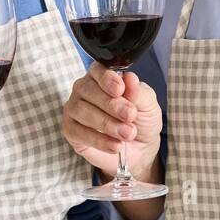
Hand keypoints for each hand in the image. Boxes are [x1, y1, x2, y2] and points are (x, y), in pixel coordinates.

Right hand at [62, 62, 160, 180]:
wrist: (140, 149)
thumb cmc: (141, 120)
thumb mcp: (148, 105)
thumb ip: (139, 92)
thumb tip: (130, 78)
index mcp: (103, 76)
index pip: (98, 70)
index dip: (107, 79)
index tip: (120, 90)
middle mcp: (84, 89)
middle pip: (88, 90)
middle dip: (111, 105)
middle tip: (130, 116)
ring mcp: (74, 109)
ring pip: (82, 111)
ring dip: (107, 124)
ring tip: (127, 133)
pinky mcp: (70, 130)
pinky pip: (79, 132)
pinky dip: (99, 140)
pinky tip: (116, 145)